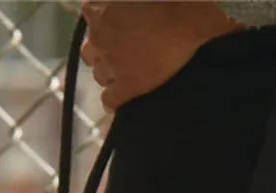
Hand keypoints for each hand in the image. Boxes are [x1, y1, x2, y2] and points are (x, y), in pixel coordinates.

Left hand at [80, 1, 239, 112]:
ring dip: (109, 73)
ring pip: (99, 76)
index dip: (103, 25)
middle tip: (122, 49)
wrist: (186, 15)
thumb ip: (119, 0)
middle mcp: (97, 37)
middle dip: (102, 52)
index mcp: (96, 8)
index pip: (89, 20)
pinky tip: (123, 96)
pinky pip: (109, 100)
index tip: (116, 25)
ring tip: (127, 70)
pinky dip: (113, 99)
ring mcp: (111, 62)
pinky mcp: (128, 84)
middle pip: (90, 52)